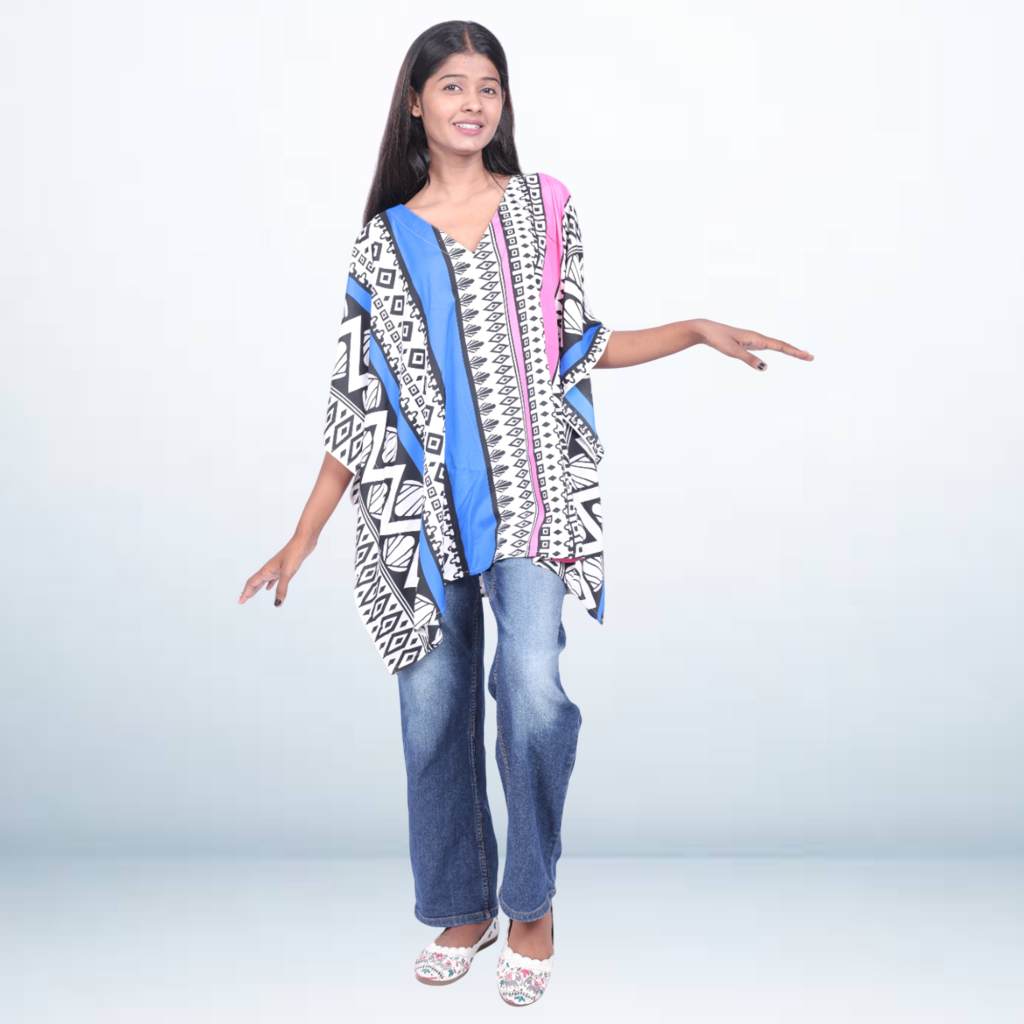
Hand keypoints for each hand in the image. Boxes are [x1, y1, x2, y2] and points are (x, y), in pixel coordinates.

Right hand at [238, 534, 316, 607]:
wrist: (303, 542)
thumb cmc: (294, 554)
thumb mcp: (288, 573)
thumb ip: (282, 589)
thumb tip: (277, 604)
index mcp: (266, 570)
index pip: (252, 583)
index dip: (245, 593)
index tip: (240, 601)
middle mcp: (269, 569)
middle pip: (255, 582)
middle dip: (248, 591)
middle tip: (242, 600)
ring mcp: (276, 568)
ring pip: (263, 580)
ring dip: (257, 588)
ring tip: (252, 595)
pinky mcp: (284, 567)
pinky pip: (273, 578)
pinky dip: (269, 584)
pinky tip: (269, 588)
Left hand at [695, 318, 813, 370]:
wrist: (707, 330)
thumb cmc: (718, 339)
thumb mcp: (732, 351)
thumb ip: (749, 359)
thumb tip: (765, 368)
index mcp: (756, 338)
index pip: (781, 346)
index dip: (795, 352)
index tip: (808, 356)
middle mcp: (758, 338)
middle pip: (782, 345)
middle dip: (797, 352)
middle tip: (811, 357)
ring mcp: (754, 340)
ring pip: (776, 345)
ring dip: (789, 350)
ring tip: (801, 354)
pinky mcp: (749, 342)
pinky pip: (768, 346)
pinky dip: (778, 349)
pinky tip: (781, 350)